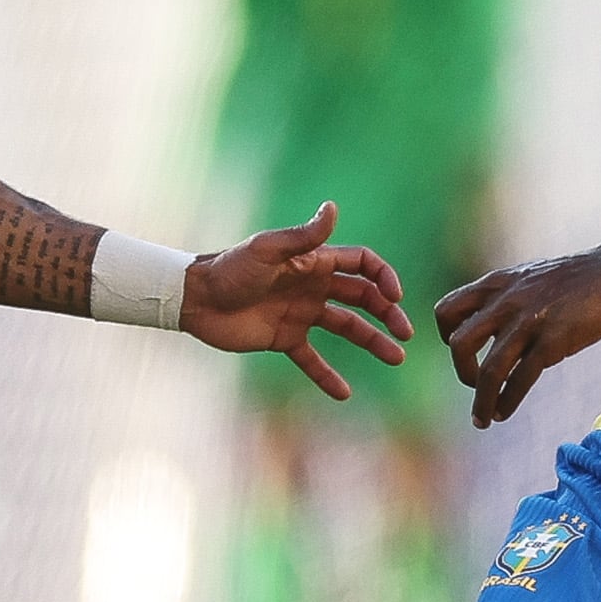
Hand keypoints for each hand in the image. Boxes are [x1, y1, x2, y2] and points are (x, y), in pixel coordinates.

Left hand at [184, 201, 410, 402]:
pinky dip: (327, 376)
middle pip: (362, 298)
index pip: (361, 265)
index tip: (395, 298)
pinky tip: (345, 393)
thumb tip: (332, 207)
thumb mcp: (267, 250)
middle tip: (405, 334)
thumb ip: (302, 236)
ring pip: (347, 327)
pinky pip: (312, 359)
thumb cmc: (230, 268)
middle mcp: (313, 286)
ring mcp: (301, 313)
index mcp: (314, 262)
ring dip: (372, 342)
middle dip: (387, 314)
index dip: (383, 278)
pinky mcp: (284, 338)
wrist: (196, 298)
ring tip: (395, 358)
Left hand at [436, 250, 600, 431]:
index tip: (465, 353)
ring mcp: (528, 323)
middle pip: (459, 344)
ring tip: (483, 419)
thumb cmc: (572, 280)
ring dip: (481, 401)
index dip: (447, 337)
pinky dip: (507, 401)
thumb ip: (503, 298)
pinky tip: (504, 412)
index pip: (446, 311)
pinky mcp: (552, 341)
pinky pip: (519, 380)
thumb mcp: (526, 279)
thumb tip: (489, 326)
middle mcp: (505, 302)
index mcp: (495, 284)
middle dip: (462, 372)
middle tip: (475, 385)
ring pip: (489, 371)